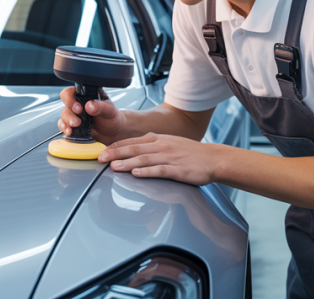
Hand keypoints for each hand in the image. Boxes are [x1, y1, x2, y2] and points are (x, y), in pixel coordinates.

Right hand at [57, 86, 125, 143]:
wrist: (113, 133)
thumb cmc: (112, 118)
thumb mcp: (110, 111)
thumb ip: (101, 107)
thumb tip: (89, 105)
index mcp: (87, 93)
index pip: (73, 90)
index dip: (71, 98)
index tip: (79, 108)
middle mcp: (79, 101)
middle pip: (65, 101)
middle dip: (70, 111)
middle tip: (78, 119)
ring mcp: (75, 113)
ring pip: (64, 113)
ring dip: (68, 121)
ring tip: (77, 126)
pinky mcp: (72, 124)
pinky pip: (63, 124)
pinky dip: (65, 128)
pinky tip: (70, 132)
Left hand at [99, 133, 220, 186]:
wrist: (213, 158)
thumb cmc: (191, 153)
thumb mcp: (170, 144)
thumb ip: (152, 147)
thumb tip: (133, 153)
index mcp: (159, 139)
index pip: (132, 141)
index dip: (116, 146)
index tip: (101, 151)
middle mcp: (162, 146)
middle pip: (135, 149)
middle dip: (116, 153)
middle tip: (100, 158)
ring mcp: (170, 157)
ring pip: (145, 159)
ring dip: (127, 163)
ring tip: (113, 167)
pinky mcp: (178, 169)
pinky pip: (160, 170)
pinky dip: (147, 172)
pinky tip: (137, 175)